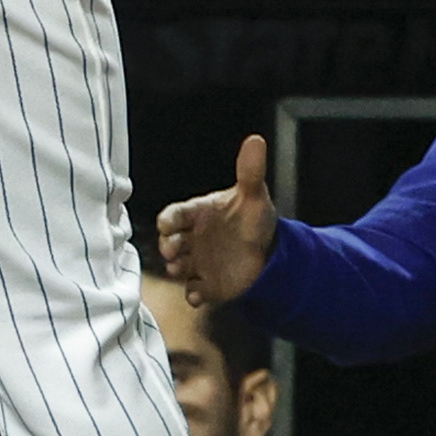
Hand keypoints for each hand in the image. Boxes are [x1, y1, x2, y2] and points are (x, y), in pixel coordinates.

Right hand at [155, 134, 280, 308]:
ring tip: (179, 270)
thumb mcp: (253, 195)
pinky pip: (194, 291)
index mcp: (198, 213)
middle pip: (170, 241)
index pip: (176, 214)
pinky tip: (196, 295)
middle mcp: (191, 237)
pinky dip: (193, 294)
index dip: (170, 219)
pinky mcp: (205, 283)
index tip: (167, 224)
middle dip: (168, 246)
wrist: (268, 253)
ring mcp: (196, 261)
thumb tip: (255, 140)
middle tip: (171, 251)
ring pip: (178, 266)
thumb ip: (250, 171)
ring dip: (176, 269)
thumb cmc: (252, 220)